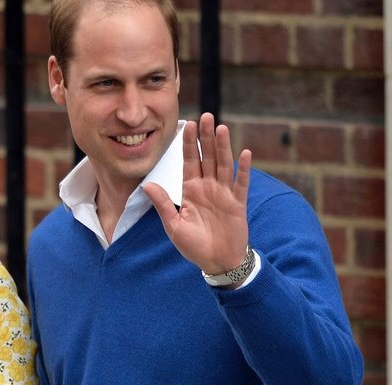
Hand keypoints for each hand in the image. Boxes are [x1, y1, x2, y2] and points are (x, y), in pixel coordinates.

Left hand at [142, 112, 251, 273]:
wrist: (216, 262)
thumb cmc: (194, 246)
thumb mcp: (174, 225)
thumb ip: (163, 204)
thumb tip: (147, 185)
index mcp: (191, 191)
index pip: (189, 162)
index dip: (189, 144)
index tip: (187, 125)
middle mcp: (208, 188)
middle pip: (207, 157)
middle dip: (206, 137)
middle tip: (206, 116)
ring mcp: (224, 194)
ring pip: (223, 164)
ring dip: (223, 146)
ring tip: (221, 127)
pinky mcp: (238, 203)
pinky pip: (241, 183)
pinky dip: (243, 169)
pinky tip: (244, 153)